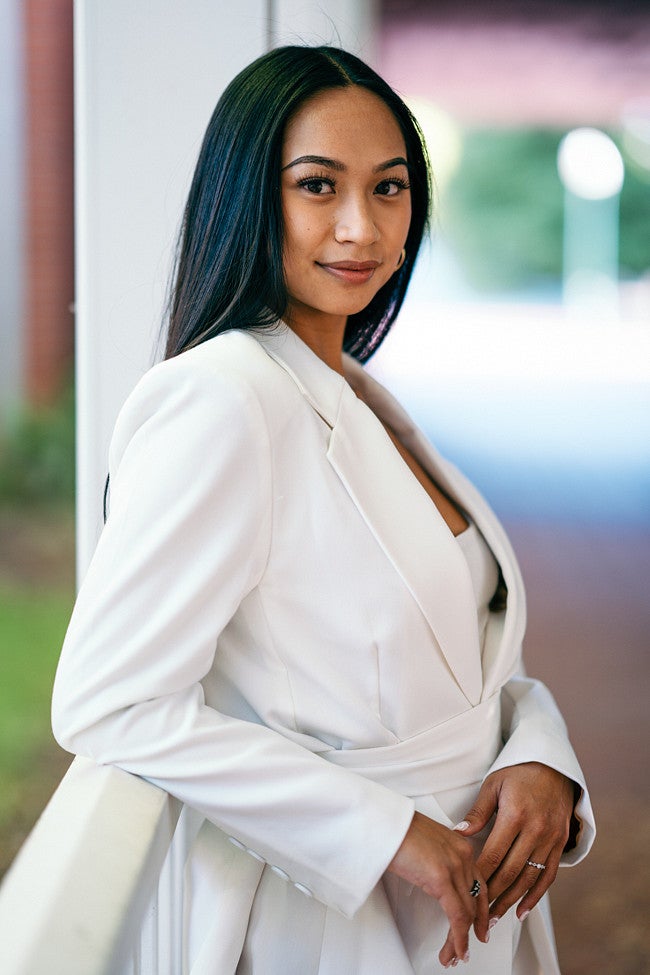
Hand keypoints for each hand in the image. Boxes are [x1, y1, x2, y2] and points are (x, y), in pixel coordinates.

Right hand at [387, 811, 488, 966]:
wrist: (381, 821)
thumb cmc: (394, 828)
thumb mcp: (424, 843)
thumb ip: (436, 858)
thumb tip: (432, 877)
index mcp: (459, 844)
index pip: (478, 882)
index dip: (481, 907)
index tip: (480, 924)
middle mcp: (463, 854)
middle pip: (476, 899)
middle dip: (475, 927)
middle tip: (470, 945)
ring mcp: (454, 865)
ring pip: (467, 912)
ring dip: (461, 940)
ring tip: (454, 956)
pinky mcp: (441, 878)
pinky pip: (457, 917)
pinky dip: (458, 939)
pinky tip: (456, 951)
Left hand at [453, 762, 575, 924]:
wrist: (553, 766)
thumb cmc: (518, 773)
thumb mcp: (493, 785)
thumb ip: (478, 812)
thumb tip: (459, 833)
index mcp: (515, 814)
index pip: (494, 853)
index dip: (480, 875)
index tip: (466, 890)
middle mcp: (535, 829)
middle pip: (511, 871)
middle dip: (493, 895)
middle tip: (477, 915)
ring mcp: (550, 838)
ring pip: (529, 878)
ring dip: (511, 901)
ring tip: (494, 918)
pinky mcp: (560, 843)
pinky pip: (549, 875)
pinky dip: (536, 896)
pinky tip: (522, 911)